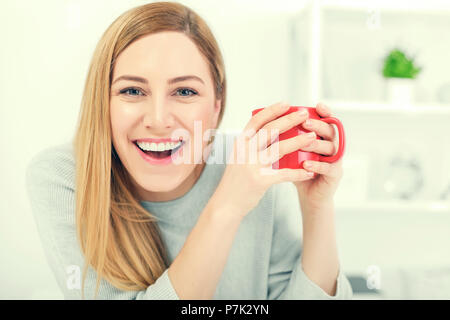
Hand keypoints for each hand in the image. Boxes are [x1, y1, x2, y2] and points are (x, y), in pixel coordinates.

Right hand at [214, 101, 315, 218]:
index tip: (286, 103)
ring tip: (312, 137)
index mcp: (240, 143)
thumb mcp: (238, 158)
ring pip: (279, 148)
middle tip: (304, 114)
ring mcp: (252, 166)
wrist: (226, 203)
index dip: (272, 110)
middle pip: (270, 130)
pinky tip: (309, 172)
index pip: (256, 121)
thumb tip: (271, 131)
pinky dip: (298, 173)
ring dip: (298, 141)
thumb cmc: (235, 180)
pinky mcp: (260, 181)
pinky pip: (283, 174)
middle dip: (289, 120)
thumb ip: (251, 145)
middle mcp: (245, 151)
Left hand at [293, 103, 342, 209]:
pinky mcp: (335, 175)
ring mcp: (335, 160)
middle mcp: (332, 146)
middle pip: (330, 131)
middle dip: (318, 125)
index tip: (318, 106)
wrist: (309, 195)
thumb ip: (284, 138)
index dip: (325, 112)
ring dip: (317, 144)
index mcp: (323, 137)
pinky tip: (306, 164)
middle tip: (305, 122)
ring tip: (305, 142)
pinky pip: (328, 168)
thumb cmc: (298, 170)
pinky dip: (317, 166)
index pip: (327, 120)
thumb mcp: (291, 151)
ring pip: (331, 148)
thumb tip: (266, 121)